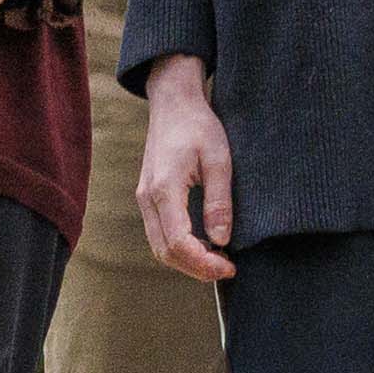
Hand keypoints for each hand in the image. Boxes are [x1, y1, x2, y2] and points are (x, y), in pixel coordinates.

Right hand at [135, 61, 236, 279]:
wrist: (174, 103)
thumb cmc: (198, 126)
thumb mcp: (219, 159)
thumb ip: (219, 201)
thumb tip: (221, 240)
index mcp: (164, 189)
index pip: (178, 243)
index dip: (204, 263)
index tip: (230, 266)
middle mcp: (147, 198)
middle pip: (165, 252)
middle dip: (196, 268)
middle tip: (227, 269)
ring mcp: (144, 198)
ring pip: (159, 247)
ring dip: (187, 261)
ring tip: (218, 260)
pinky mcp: (148, 197)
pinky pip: (159, 234)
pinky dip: (179, 248)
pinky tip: (204, 245)